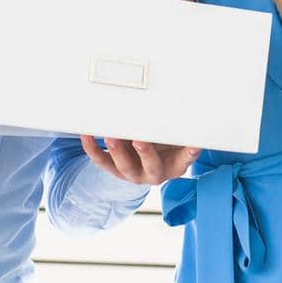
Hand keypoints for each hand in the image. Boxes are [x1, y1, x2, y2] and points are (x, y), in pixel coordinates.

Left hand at [79, 135, 199, 184]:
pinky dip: (93, 149)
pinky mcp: (115, 169)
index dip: (189, 154)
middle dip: (145, 153)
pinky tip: (87, 135)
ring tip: (111, 137)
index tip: (194, 146)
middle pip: (152, 167)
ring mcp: (133, 173)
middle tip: (140, 140)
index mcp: (175, 166)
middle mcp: (155, 173)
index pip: (184, 161)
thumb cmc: (166, 145)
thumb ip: (179, 130)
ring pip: (124, 166)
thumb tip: (186, 109)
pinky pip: (102, 161)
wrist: (147, 159)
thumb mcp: (176, 140)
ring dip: (117, 151)